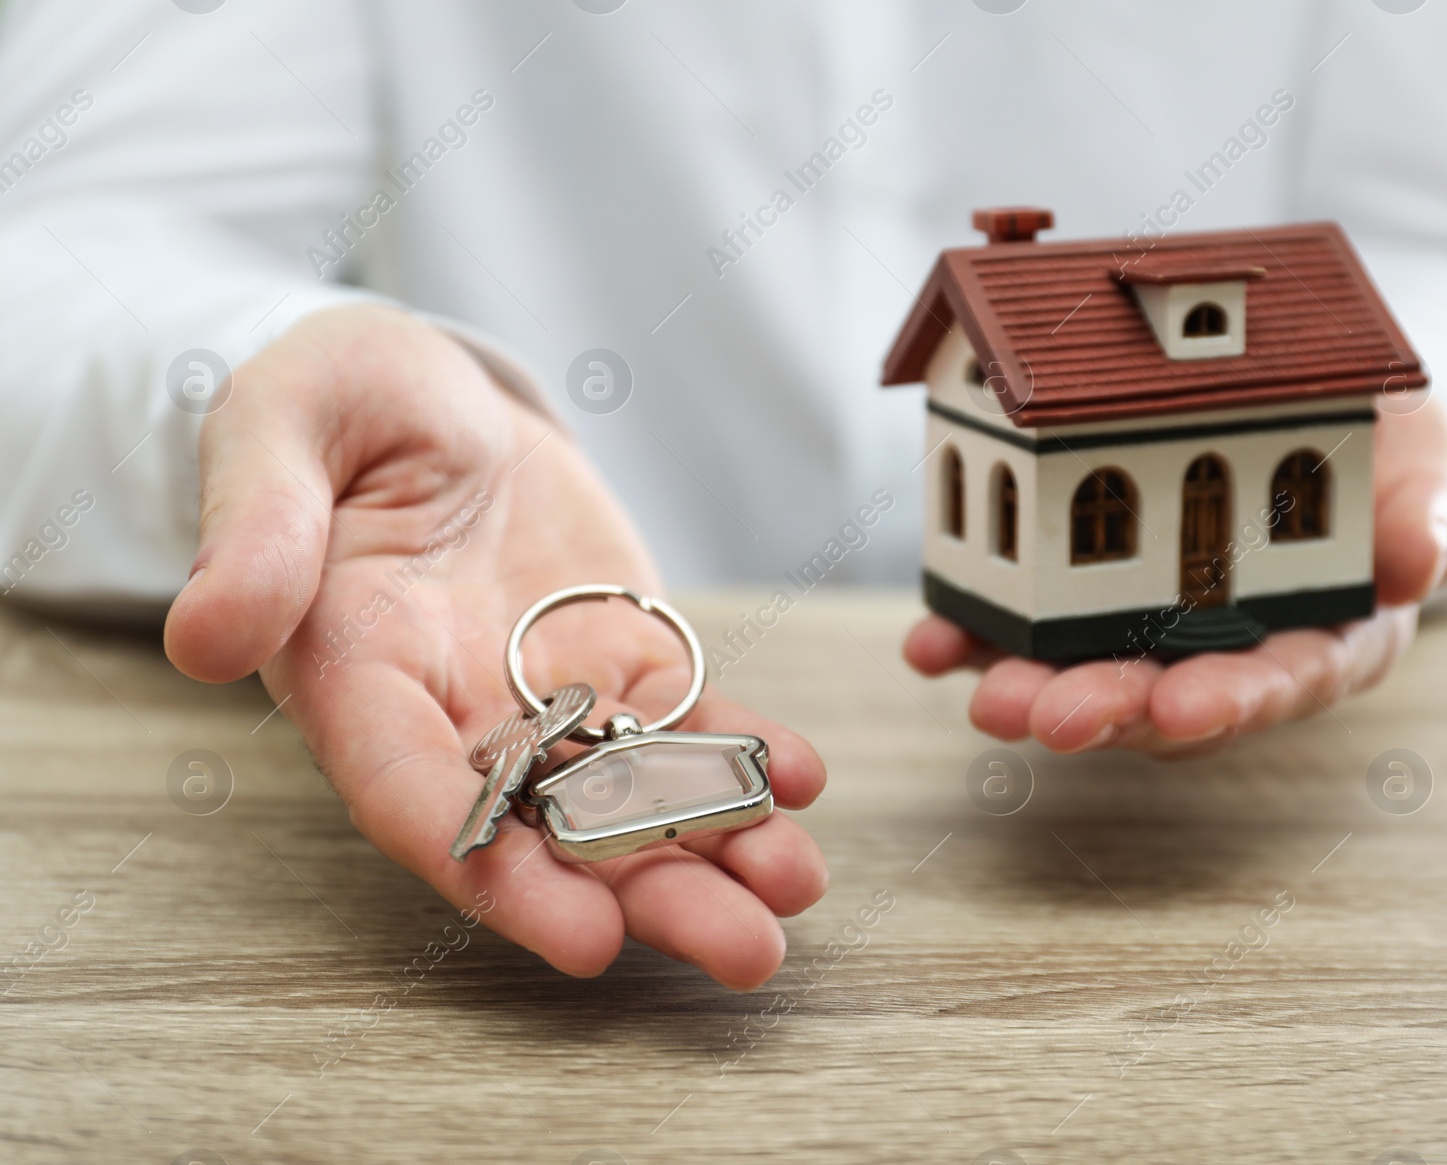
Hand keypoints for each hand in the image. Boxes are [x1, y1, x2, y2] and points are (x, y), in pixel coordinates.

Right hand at [163, 304, 826, 988]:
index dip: (495, 872)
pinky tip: (800, 778)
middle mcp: (454, 714)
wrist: (422, 395)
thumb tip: (208, 634)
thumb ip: (254, 526)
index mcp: (356, 675)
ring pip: (630, 793)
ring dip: (715, 846)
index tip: (582, 937)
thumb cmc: (332, 404)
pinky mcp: (617, 654)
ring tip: (794, 884)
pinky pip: (682, 718)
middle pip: (547, 830)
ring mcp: (546, 693)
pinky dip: (742, 752)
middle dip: (644, 895)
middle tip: (744, 950)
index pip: (416, 795)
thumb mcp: (275, 430)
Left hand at [903, 400, 1446, 756]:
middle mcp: (1225, 652)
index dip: (1230, 701)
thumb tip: (1417, 561)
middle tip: (1049, 715)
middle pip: (1164, 698)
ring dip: (1029, 686)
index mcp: (1320, 640)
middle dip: (1106, 710)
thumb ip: (1436, 518)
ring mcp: (1148, 632)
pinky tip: (933, 643)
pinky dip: (977, 637)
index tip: (1184, 707)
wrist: (1321, 422)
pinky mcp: (1080, 598)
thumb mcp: (1435, 472)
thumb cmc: (1388, 457)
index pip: (1277, 684)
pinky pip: (1025, 626)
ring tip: (982, 687)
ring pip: (1085, 674)